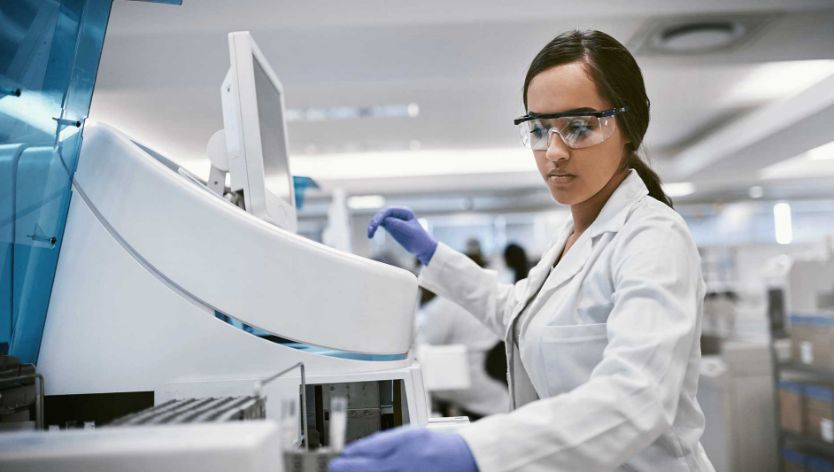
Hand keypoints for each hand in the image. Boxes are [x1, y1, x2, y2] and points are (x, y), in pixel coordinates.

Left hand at [329, 427, 477, 471]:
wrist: (465, 458)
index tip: (338, 459)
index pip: (369, 454)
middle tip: (337, 467)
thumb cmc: (436, 445)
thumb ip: (381, 443)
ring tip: (349, 471)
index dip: (349, 458)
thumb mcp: (408, 435)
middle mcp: (408, 464)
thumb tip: (355, 451)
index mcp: (406, 446)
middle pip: (370, 469)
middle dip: (350, 469)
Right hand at [367, 207, 437, 265]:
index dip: (380, 216)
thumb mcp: (410, 232)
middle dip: (375, 221)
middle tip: (370, 230)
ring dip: (373, 225)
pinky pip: (380, 225)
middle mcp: (398, 214)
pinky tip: (371, 235)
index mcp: (405, 212)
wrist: (423, 248)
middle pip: (382, 214)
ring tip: (369, 234)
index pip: (388, 211)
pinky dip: (374, 229)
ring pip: (379, 220)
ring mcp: (394, 220)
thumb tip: (386, 220)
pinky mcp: (391, 227)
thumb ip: (399, 225)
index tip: (375, 225)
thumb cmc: (420, 239)